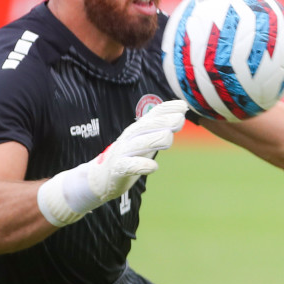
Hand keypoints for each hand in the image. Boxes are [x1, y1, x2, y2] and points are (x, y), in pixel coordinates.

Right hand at [38, 100, 187, 225]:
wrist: (101, 178)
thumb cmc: (129, 156)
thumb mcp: (144, 141)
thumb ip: (159, 130)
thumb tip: (180, 116)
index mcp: (137, 130)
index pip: (151, 115)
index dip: (166, 109)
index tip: (183, 106)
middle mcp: (129, 138)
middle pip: (145, 127)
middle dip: (163, 122)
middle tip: (179, 120)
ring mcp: (122, 153)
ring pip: (138, 144)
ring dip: (154, 140)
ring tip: (169, 139)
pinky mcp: (117, 169)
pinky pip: (128, 166)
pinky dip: (141, 166)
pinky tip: (153, 167)